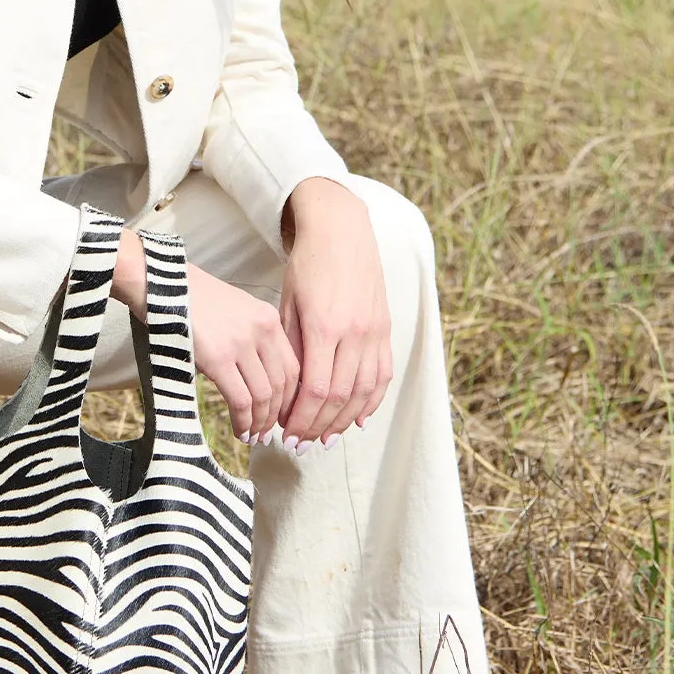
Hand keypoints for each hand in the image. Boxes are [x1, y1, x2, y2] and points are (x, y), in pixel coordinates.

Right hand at [112, 229, 298, 444]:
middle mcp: (261, 329)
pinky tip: (239, 430)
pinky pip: (241, 400)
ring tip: (253, 436)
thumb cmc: (189, 298)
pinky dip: (244, 421)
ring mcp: (240, 344)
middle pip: (283, 384)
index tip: (282, 414)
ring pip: (264, 396)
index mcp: (267, 317)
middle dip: (278, 414)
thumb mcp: (233, 310)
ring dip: (260, 422)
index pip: (294, 366)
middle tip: (268, 432)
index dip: (291, 397)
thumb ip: (251, 337)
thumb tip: (256, 376)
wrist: (158, 283)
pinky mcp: (218, 358)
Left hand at [278, 179, 392, 444]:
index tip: (288, 432)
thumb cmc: (307, 266)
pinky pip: (383, 374)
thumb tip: (289, 391)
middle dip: (320, 425)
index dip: (303, 416)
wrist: (341, 232)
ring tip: (326, 437)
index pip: (317, 388)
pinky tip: (358, 419)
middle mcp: (354, 331)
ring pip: (365, 391)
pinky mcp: (385, 328)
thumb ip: (291, 347)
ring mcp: (374, 331)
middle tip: (303, 442)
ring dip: (345, 420)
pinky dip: (372, 401)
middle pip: (341, 396)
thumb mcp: (287, 304)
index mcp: (324, 325)